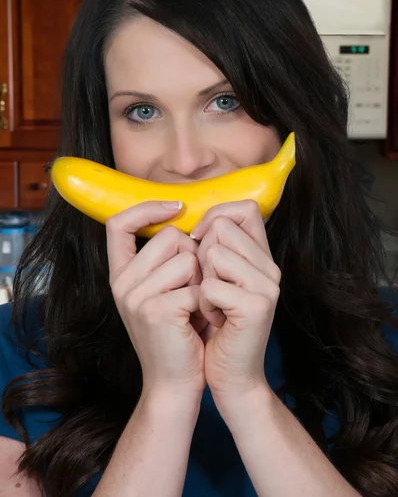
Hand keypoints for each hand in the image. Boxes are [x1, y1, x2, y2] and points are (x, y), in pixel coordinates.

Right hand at [106, 201, 205, 396]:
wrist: (174, 383)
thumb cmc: (178, 332)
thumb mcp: (162, 291)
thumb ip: (164, 258)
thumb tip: (185, 216)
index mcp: (120, 274)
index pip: (118, 223)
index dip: (146, 209)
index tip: (176, 207)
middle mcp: (121, 282)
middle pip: (170, 236)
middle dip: (193, 257)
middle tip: (192, 291)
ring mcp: (135, 296)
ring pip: (188, 258)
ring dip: (202, 281)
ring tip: (195, 307)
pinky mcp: (156, 310)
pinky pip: (198, 285)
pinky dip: (207, 303)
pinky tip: (199, 322)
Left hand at [193, 200, 280, 402]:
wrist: (231, 375)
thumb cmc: (216, 327)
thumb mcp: (217, 280)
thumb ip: (216, 249)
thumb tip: (195, 221)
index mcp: (262, 257)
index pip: (245, 208)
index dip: (216, 216)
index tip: (198, 239)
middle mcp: (270, 266)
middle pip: (222, 227)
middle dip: (201, 254)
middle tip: (208, 287)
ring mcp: (267, 285)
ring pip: (213, 253)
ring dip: (201, 281)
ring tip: (212, 304)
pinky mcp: (257, 306)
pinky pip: (210, 285)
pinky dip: (203, 304)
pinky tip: (214, 320)